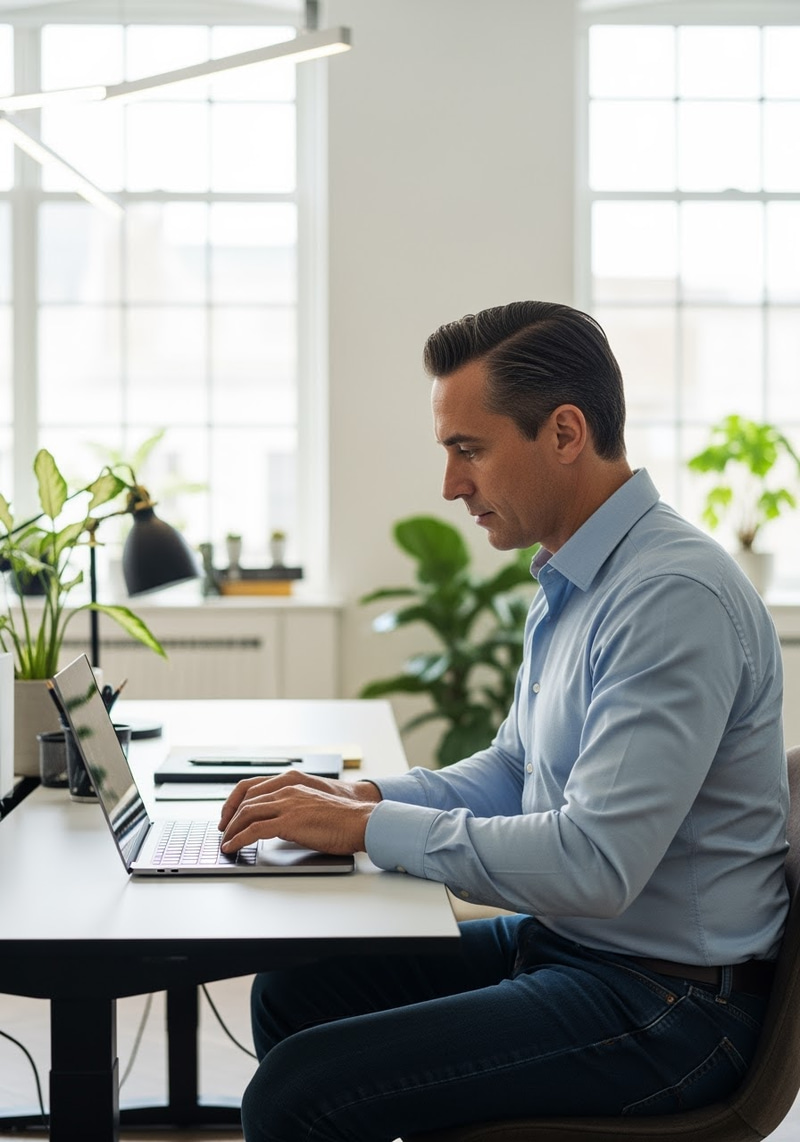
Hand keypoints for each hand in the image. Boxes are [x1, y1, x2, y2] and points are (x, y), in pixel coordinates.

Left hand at [218, 772, 381, 855]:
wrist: (360, 821)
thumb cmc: (343, 819)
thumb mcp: (312, 806)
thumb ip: (294, 809)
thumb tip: (279, 825)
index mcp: (292, 784)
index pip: (252, 788)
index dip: (235, 803)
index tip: (228, 816)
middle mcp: (287, 790)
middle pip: (246, 800)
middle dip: (229, 818)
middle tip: (222, 832)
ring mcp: (287, 804)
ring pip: (247, 814)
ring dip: (231, 830)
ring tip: (225, 843)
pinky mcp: (289, 821)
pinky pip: (255, 829)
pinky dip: (239, 839)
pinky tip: (234, 847)